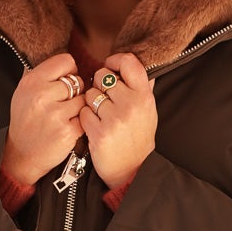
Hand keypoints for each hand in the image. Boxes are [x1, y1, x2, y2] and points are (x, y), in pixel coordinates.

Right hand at [1, 52, 86, 183]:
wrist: (23, 154)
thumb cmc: (27, 121)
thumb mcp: (24, 92)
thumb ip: (42, 75)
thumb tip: (67, 61)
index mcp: (31, 82)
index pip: (66, 61)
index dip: (70, 72)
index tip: (66, 82)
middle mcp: (41, 96)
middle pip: (77, 81)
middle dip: (75, 92)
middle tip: (63, 104)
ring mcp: (55, 114)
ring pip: (83, 99)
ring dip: (78, 108)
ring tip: (64, 116)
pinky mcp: (67, 131)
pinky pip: (85, 117)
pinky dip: (80, 122)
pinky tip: (68, 127)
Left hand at [79, 51, 155, 189]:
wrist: (132, 170)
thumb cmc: (138, 137)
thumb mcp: (148, 110)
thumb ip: (141, 86)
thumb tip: (131, 63)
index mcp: (144, 96)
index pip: (129, 62)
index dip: (115, 60)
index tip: (110, 66)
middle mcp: (131, 104)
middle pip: (103, 76)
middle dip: (100, 85)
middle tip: (105, 99)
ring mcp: (115, 119)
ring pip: (90, 94)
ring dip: (91, 103)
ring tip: (101, 116)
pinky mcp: (100, 133)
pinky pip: (83, 112)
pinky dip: (85, 118)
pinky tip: (95, 126)